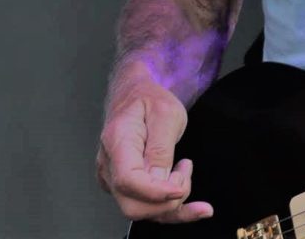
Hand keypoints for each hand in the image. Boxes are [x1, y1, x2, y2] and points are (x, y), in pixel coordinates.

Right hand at [96, 73, 213, 222]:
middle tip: (184, 174)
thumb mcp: (166, 113)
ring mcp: (114, 178)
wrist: (136, 94)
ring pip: (140, 211)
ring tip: (185, 172)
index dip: (156, 191)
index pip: (129, 180)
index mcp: (117, 140)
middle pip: (132, 205)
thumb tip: (160, 181)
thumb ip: (162, 148)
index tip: (180, 186)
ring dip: (171, 203)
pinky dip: (171, 210)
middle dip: (166, 201)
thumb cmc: (149, 99)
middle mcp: (109, 164)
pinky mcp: (125, 186)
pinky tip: (196, 208)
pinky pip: (146, 206)